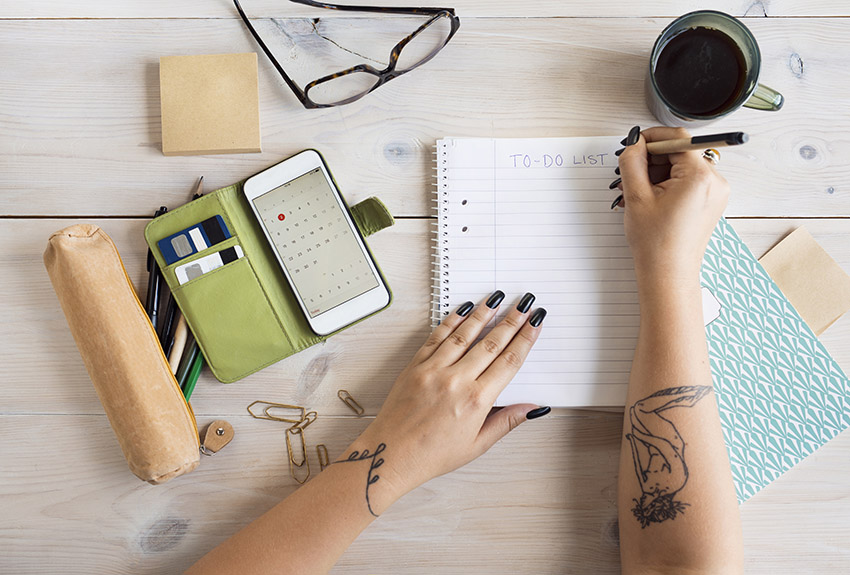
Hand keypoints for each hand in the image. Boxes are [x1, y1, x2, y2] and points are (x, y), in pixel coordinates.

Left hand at [346, 292, 547, 511]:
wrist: (390, 455)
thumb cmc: (432, 454)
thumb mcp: (477, 445)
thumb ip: (506, 421)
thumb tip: (533, 408)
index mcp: (476, 401)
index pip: (509, 361)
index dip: (526, 338)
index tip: (535, 322)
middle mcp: (456, 381)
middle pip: (491, 343)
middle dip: (512, 320)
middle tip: (524, 303)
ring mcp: (434, 370)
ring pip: (464, 335)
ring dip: (483, 314)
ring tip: (497, 299)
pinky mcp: (415, 366)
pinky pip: (436, 337)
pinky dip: (451, 322)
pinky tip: (463, 311)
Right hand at [617, 127, 729, 286]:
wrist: (668, 273)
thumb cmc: (656, 243)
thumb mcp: (636, 197)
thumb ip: (632, 162)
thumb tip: (634, 143)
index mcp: (699, 177)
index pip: (678, 138)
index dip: (652, 138)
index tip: (635, 144)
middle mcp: (715, 181)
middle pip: (680, 152)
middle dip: (654, 160)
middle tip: (632, 177)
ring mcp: (715, 192)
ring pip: (683, 166)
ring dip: (659, 173)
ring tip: (642, 195)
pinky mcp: (711, 201)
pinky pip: (689, 180)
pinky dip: (669, 184)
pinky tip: (653, 200)